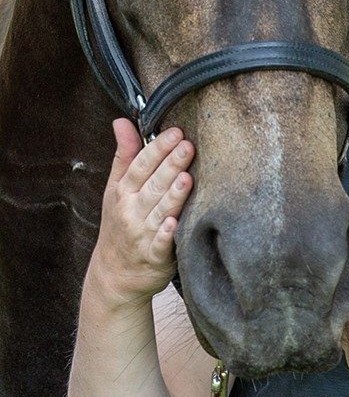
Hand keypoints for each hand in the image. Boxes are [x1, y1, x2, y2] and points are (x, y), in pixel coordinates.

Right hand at [88, 119, 194, 305]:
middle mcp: (131, 212)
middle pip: (153, 185)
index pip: (141, 165)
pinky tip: (175, 223)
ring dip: (172, 196)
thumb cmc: (119, 224)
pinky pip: (161, 245)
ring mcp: (142, 235)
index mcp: (123, 192)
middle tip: (188, 146)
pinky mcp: (155, 257)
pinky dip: (166, 235)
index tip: (175, 132)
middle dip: (171, 165)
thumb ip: (125, 155)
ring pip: (160, 211)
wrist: (114, 275)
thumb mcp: (115, 188)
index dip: (158, 148)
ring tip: (186, 178)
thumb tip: (122, 121)